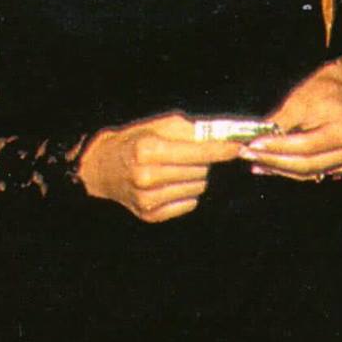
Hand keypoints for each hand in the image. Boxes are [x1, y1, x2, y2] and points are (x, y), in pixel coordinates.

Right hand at [78, 112, 239, 222]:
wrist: (104, 168)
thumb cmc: (135, 142)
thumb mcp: (157, 126)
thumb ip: (188, 130)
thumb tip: (219, 137)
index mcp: (149, 150)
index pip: (197, 152)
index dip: (221, 150)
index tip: (238, 148)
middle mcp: (147, 176)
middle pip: (200, 171)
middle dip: (203, 160)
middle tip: (192, 154)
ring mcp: (148, 199)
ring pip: (197, 189)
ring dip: (195, 177)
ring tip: (177, 169)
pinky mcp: (150, 215)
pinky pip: (188, 204)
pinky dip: (186, 193)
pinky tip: (172, 184)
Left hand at [239, 58, 341, 181]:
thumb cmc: (326, 88)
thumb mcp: (302, 99)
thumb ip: (281, 121)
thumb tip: (256, 137)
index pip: (304, 146)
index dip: (276, 147)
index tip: (251, 145)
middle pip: (306, 165)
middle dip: (273, 161)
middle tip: (247, 155)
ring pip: (309, 172)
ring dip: (280, 169)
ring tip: (255, 162)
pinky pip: (315, 171)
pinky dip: (292, 169)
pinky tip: (272, 165)